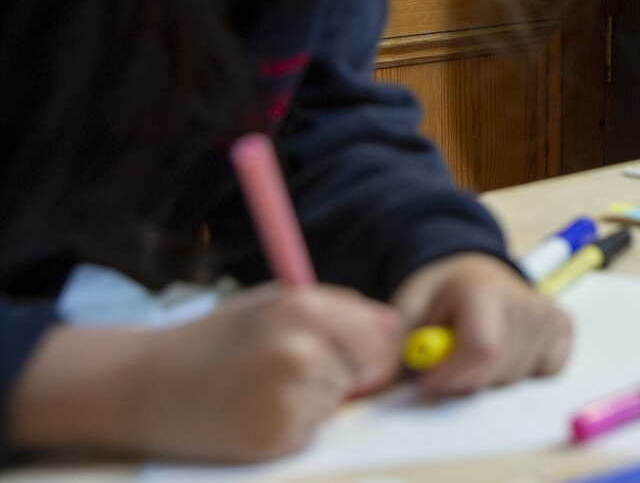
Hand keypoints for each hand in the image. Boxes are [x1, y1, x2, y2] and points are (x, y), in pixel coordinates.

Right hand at [9, 283, 400, 461]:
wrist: (147, 387)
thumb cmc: (217, 338)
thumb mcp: (276, 302)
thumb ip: (338, 309)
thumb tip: (392, 328)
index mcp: (304, 309)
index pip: (379, 333)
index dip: (363, 342)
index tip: (338, 345)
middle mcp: (302, 352)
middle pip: (364, 368)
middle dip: (339, 368)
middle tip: (284, 365)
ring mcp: (290, 399)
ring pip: (338, 400)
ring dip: (315, 396)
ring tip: (263, 386)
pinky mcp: (278, 439)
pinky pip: (313, 429)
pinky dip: (295, 423)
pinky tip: (256, 411)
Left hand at [391, 252, 571, 398]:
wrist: (473, 271)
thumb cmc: (438, 294)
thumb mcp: (407, 310)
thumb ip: (387, 348)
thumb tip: (363, 386)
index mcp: (485, 288)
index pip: (483, 349)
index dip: (452, 375)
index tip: (427, 379)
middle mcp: (526, 298)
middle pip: (496, 371)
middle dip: (464, 380)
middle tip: (447, 360)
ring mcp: (550, 314)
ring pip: (516, 380)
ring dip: (488, 378)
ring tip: (473, 350)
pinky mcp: (563, 329)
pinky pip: (543, 374)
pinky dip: (518, 374)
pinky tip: (503, 352)